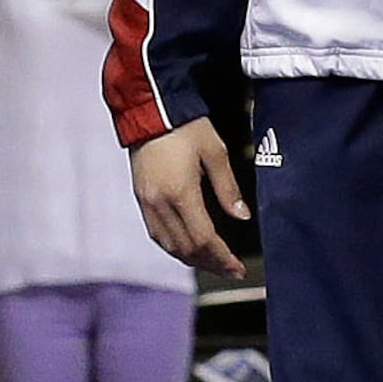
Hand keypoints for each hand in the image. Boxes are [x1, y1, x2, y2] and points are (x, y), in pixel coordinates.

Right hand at [130, 117, 247, 277]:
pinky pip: (156, 233)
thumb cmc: (186, 127)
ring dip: (192, 258)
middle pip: (186, 248)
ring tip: (213, 263)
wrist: (150, 111)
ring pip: (168, 245)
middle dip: (211, 263)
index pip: (203, 238)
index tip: (238, 268)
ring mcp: (147, 202)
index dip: (222, 257)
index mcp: (180, 193)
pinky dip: (174, 246)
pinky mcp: (141, 197)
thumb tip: (242, 216)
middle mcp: (160, 203)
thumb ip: (228, 188)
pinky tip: (188, 247)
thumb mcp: (216, 153)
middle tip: (231, 270)